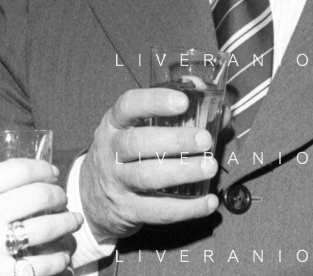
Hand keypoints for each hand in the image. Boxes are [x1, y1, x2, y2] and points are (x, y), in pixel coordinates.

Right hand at [0, 158, 83, 275]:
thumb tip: (0, 187)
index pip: (18, 169)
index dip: (41, 169)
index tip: (49, 173)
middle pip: (38, 196)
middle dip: (58, 197)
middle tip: (63, 200)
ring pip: (47, 230)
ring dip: (65, 226)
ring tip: (70, 226)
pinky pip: (41, 266)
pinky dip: (57, 261)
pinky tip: (60, 258)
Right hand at [80, 88, 221, 240]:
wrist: (92, 197)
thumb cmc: (125, 155)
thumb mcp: (137, 129)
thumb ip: (178, 117)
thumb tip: (220, 109)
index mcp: (115, 124)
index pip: (129, 106)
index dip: (154, 101)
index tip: (182, 101)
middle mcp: (111, 150)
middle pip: (137, 143)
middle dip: (174, 140)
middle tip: (205, 139)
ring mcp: (117, 181)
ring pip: (146, 176)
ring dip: (182, 172)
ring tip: (209, 167)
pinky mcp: (127, 210)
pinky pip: (158, 210)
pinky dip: (186, 208)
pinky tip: (208, 201)